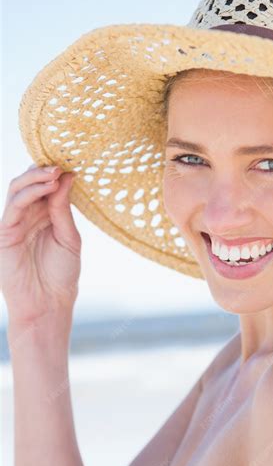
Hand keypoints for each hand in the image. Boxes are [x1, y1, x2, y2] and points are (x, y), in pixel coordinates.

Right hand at [0, 163, 81, 328]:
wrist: (49, 303)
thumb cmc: (61, 275)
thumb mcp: (69, 237)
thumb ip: (64, 209)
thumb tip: (67, 176)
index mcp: (44, 216)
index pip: (46, 186)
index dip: (56, 173)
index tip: (73, 162)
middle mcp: (28, 216)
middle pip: (29, 183)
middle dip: (44, 170)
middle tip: (62, 163)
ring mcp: (14, 223)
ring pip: (18, 189)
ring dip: (36, 178)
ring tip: (55, 173)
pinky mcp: (4, 232)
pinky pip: (14, 206)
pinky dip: (30, 193)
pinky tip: (47, 187)